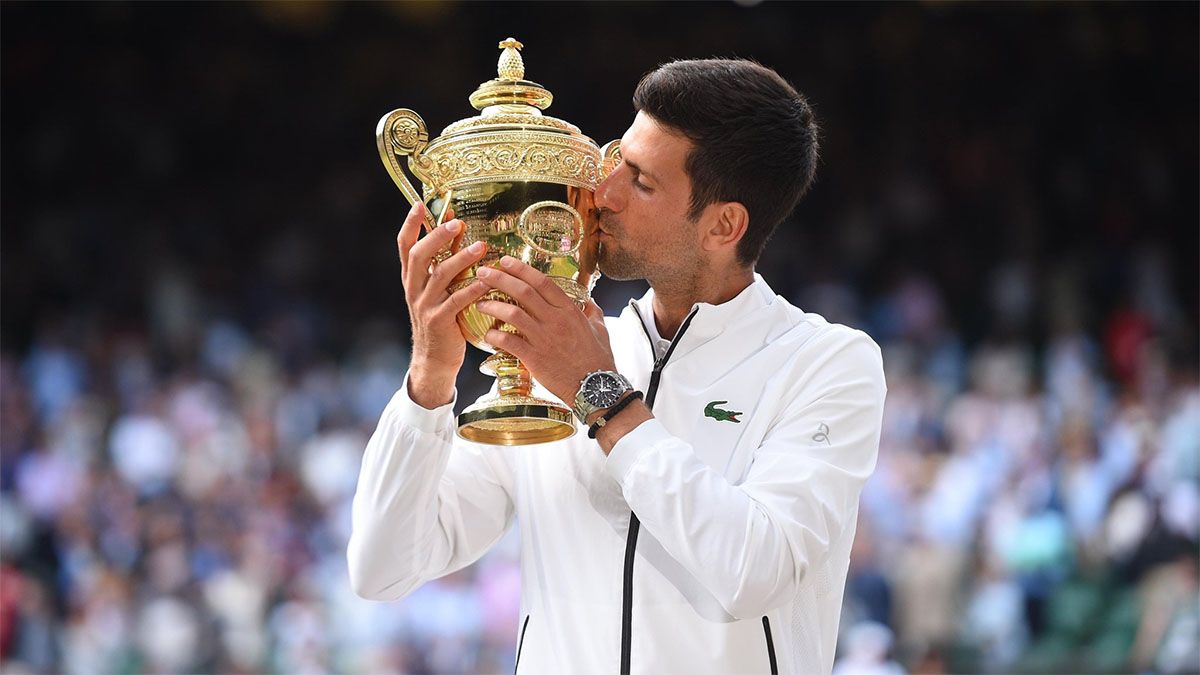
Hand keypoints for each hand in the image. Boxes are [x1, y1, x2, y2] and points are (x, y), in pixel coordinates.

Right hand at [397, 202, 489, 407]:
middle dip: (437, 237)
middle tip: (457, 223)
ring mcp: (425, 305)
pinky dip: (472, 289)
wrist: (435, 358)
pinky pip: (456, 301)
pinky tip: (487, 281)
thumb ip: (447, 258)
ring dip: (460, 259)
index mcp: (411, 277)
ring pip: (439, 276)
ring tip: (480, 247)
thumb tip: (456, 226)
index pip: (404, 246)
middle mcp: (414, 289)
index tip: (419, 205)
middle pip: (419, 256)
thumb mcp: (439, 287)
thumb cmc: (442, 317)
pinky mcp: (439, 322)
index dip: (410, 225)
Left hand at [474, 256, 615, 405]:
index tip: (505, 261)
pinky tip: (488, 333)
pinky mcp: (534, 358)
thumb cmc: (598, 359)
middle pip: (523, 292)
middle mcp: (555, 320)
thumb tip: (589, 302)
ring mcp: (544, 339)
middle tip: (483, 273)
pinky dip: (495, 335)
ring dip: (493, 305)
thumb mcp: (600, 330)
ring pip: (512, 314)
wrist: (595, 387)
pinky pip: (509, 342)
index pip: (542, 282)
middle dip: (499, 279)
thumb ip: (592, 312)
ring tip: (480, 302)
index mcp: (570, 310)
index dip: (521, 269)